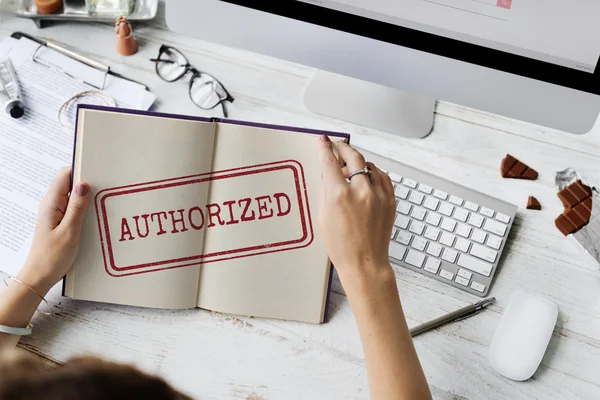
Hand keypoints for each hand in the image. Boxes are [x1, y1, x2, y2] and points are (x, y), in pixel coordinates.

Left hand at [19, 168, 90, 293]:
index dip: (82, 171)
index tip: (98, 174)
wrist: (40, 276)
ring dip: (88, 199)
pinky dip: (86, 209)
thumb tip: (83, 184)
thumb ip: (77, 207)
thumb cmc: (51, 257)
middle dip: (89, 185)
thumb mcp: (69, 231)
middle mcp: (53, 204)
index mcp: (51, 203)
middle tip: (105, 192)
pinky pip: (75, 208)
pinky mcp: (61, 220)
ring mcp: (56, 212)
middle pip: (71, 183)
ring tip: (102, 206)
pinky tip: (95, 218)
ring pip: (75, 196)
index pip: (65, 174)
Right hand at [317, 136, 395, 292]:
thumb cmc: (341, 246)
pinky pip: (382, 177)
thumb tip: (329, 172)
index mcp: (339, 196)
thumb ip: (326, 191)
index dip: (326, 148)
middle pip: (353, 157)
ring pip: (369, 165)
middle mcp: (361, 192)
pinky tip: (367, 177)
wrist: (365, 262)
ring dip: (359, 162)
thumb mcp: (323, 216)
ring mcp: (378, 195)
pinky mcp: (390, 201)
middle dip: (343, 148)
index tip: (324, 140)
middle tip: (338, 146)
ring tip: (351, 167)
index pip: (330, 162)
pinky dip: (373, 173)